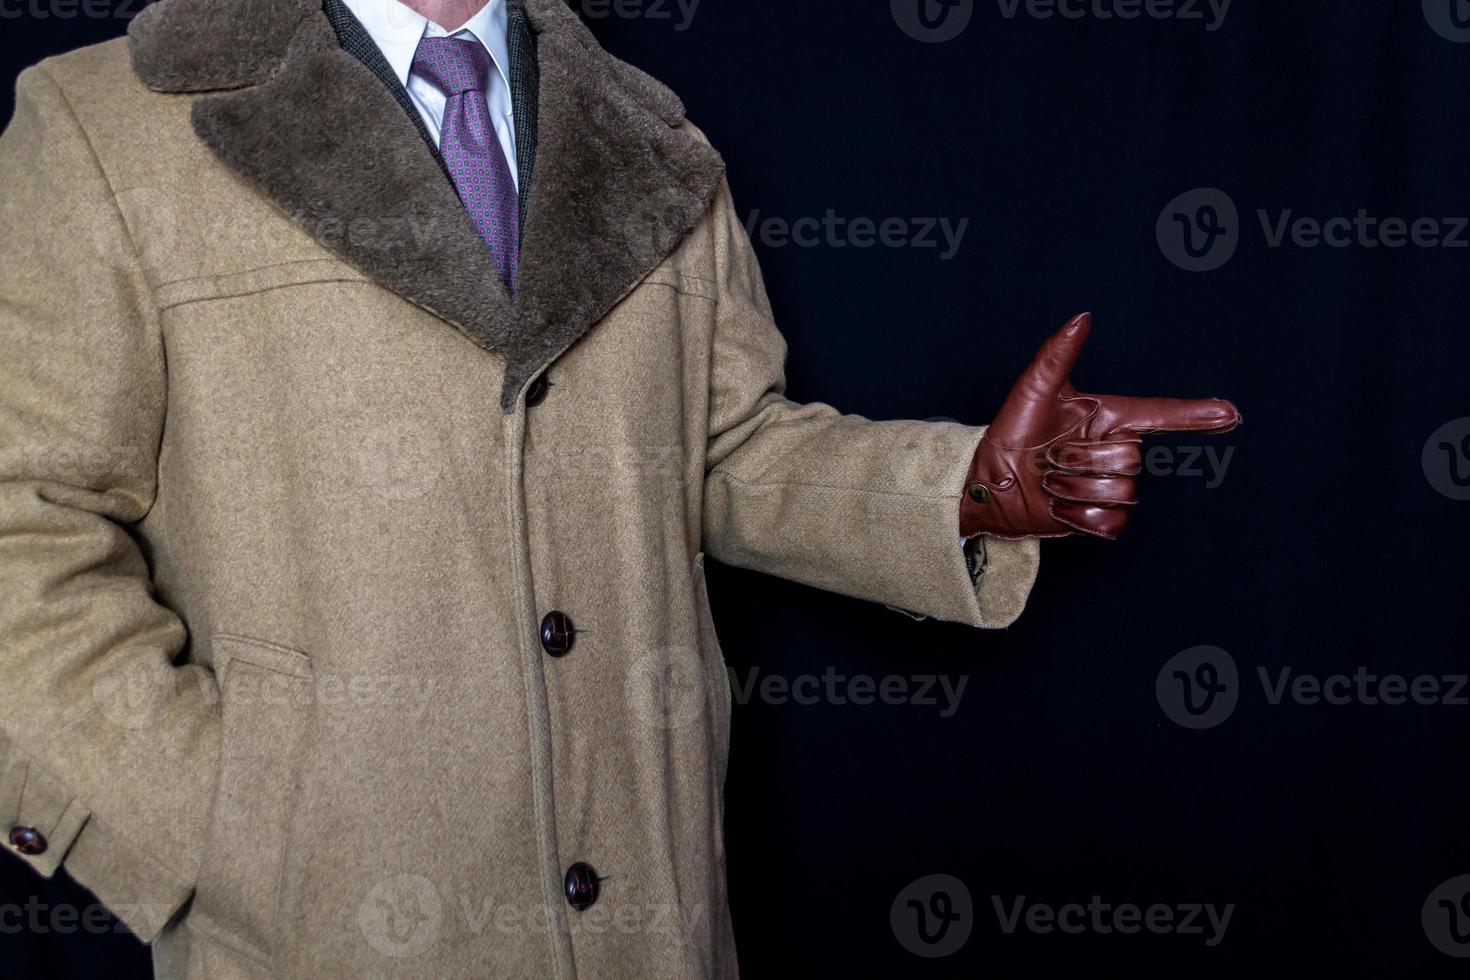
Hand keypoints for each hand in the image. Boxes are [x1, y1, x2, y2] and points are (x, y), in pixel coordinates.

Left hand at [959, 313, 1241, 540]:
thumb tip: (1083, 317)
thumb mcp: (1032, 390)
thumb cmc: (1011, 432)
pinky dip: (1079, 519)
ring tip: (1051, 481)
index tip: (1230, 414)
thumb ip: (1059, 352)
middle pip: (1131, 459)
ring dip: (1076, 490)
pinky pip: (1111, 524)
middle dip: (1083, 460)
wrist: (988, 482)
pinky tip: (1058, 507)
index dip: (1195, 415)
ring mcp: (1109, 486)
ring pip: (1121, 493)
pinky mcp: (1099, 519)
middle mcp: (1115, 449)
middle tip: (1050, 458)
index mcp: (1108, 417)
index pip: (1160, 415)